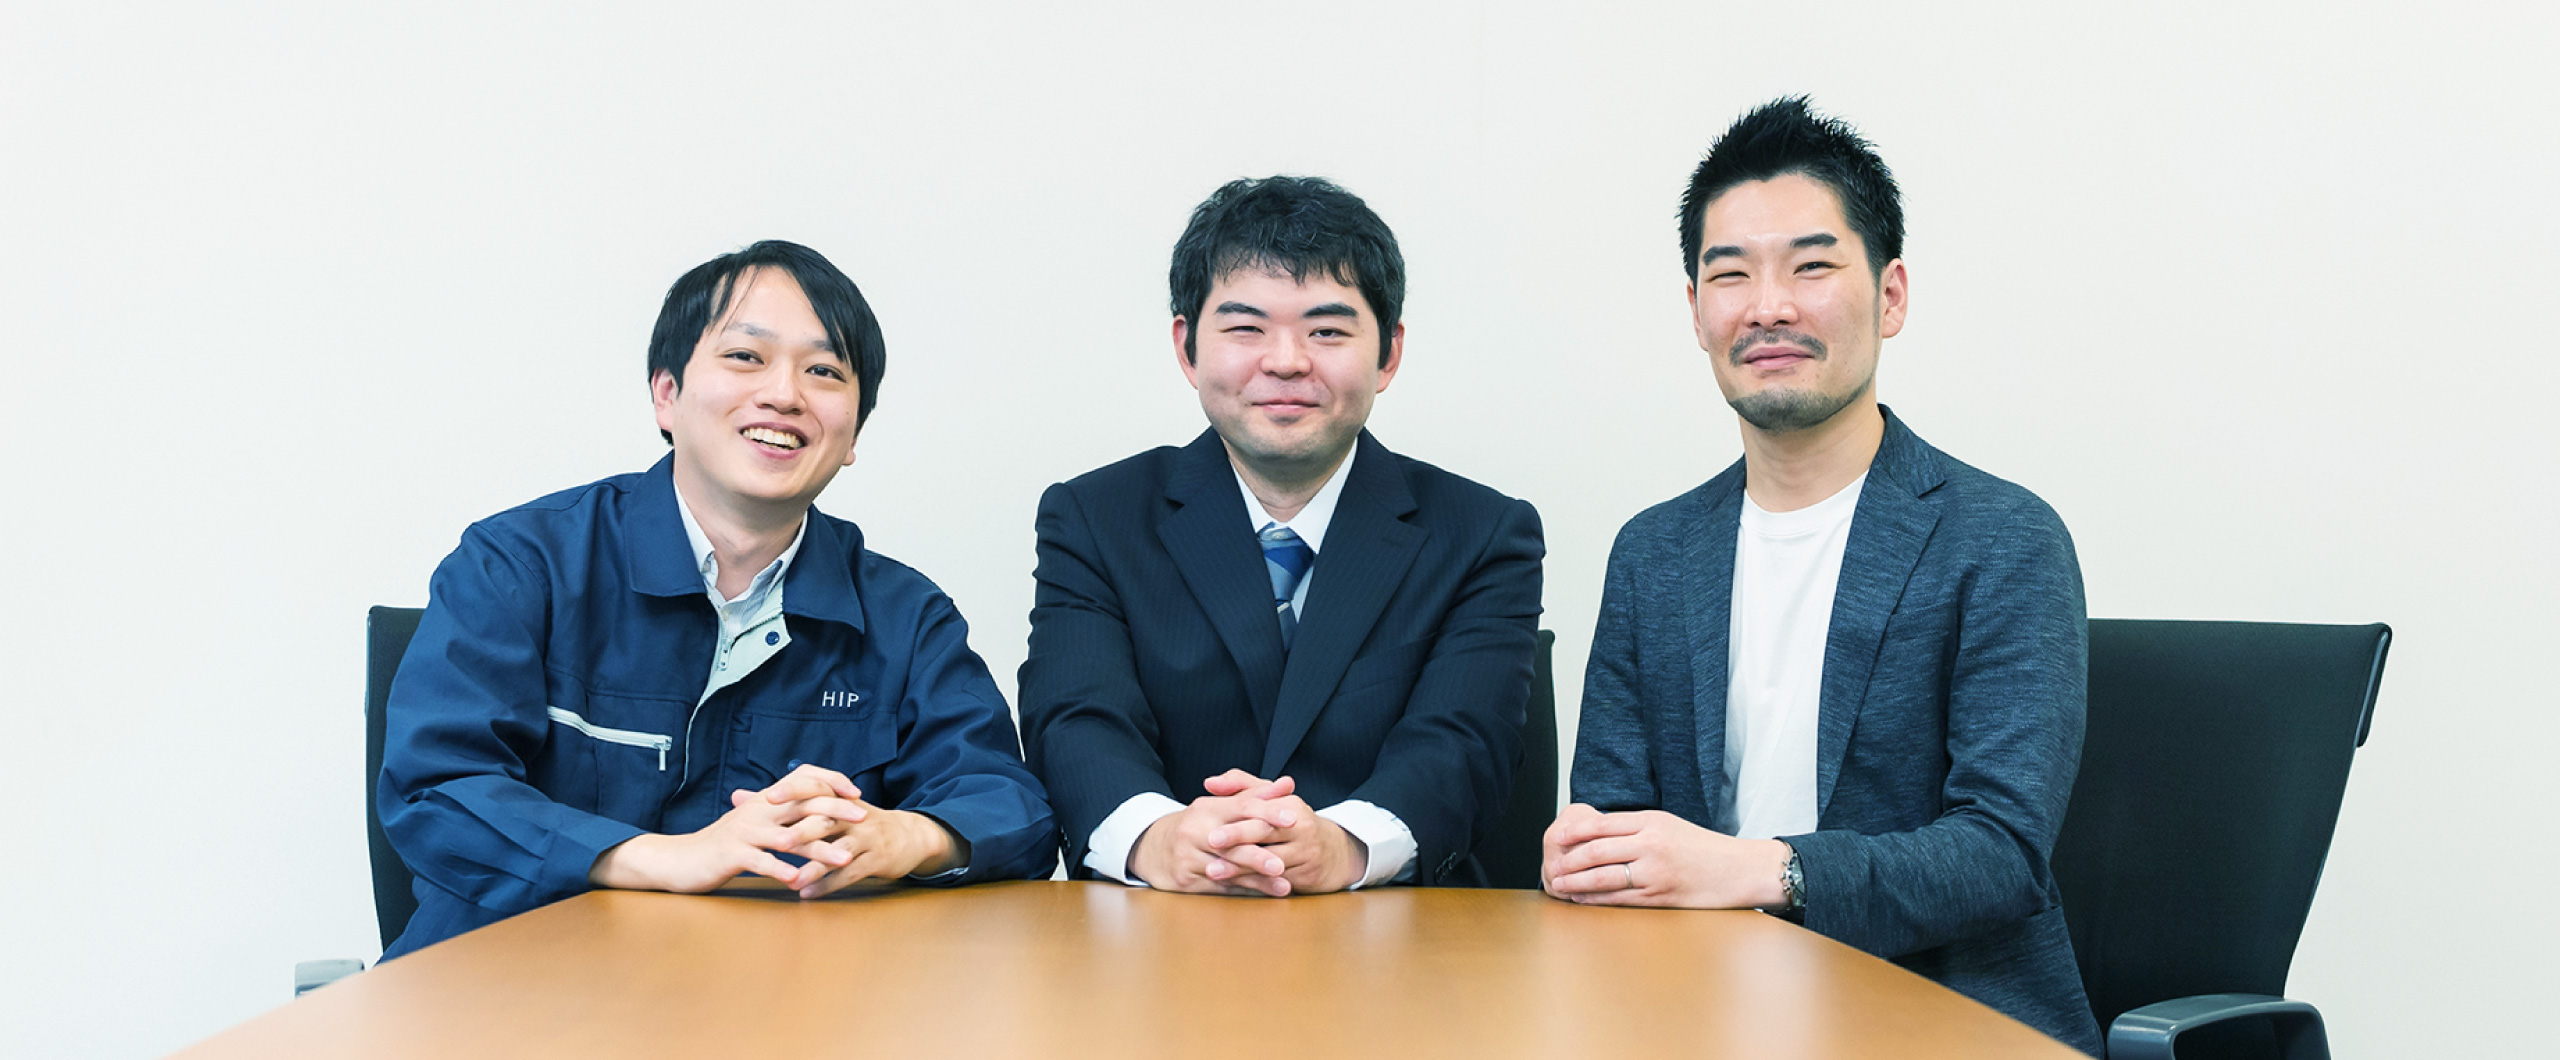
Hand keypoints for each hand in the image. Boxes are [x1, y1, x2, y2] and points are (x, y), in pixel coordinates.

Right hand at [588, 764, 870, 893]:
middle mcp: (758, 811)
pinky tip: (799, 881)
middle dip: (836, 810)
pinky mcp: (732, 855)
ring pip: (788, 837)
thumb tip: (814, 809)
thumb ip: (781, 815)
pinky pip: (760, 862)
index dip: (831, 782)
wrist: (680, 859)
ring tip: (844, 859)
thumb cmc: (723, 845)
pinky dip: (781, 871)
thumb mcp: (753, 823)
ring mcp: (744, 832)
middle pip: (803, 805)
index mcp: (765, 802)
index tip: (857, 793)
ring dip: (819, 849)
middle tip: (863, 818)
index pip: (803, 780)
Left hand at [758, 791, 963, 897]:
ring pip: (838, 852)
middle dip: (801, 831)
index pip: (817, 788)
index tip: (769, 796)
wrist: (908, 837)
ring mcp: (868, 838)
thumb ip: (782, 803)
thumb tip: (737, 795)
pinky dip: (828, 886)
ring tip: (790, 880)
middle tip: (776, 842)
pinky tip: (807, 894)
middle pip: (826, 821)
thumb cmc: (858, 822)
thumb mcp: (828, 808)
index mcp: (840, 800)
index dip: (795, 791)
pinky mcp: (877, 860)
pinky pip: (850, 874)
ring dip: (814, 867)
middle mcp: (854, 816)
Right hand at [1130, 771, 1306, 896]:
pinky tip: (1265, 894)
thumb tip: (1289, 783)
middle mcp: (1194, 831)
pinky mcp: (1184, 880)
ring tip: (1283, 886)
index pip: (1241, 808)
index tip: (1293, 819)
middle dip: (1258, 856)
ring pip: (1227, 870)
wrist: (1155, 848)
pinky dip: (1244, 891)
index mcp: (1206, 808)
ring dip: (1257, 880)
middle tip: (1283, 864)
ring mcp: (1187, 857)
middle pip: (1231, 844)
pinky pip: (1219, 887)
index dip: (1268, 813)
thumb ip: (1257, 795)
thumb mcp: (1223, 806)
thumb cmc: (1199, 825)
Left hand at [1200, 770, 1367, 894]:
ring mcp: (1307, 852)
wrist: (1335, 853)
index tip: (1209, 830)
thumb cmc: (1292, 825)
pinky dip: (1254, 883)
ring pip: (1268, 860)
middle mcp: (1301, 827)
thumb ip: (1240, 786)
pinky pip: (1277, 880)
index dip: (1235, 821)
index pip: (1260, 810)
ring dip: (1239, 867)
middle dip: (1236, 839)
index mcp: (1290, 805)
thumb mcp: (1273, 800)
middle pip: (1264, 832)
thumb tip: (1209, 783)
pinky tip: (1233, 887)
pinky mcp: (1309, 875)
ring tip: (1213, 871)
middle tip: (1209, 844)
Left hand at [1540, 803, 1790, 908]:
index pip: (1601, 824)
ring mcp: (1654, 872)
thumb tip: (1595, 832)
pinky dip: (1594, 898)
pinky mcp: (1659, 896)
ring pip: (1602, 876)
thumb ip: (1635, 827)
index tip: (1555, 837)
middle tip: (1550, 865)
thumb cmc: (1702, 848)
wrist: (1738, 870)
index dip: (1573, 832)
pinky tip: (1580, 898)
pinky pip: (1618, 898)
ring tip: (1558, 883)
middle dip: (1567, 859)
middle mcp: (1651, 844)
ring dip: (1574, 881)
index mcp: (1651, 821)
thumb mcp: (1669, 825)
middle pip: (1596, 850)